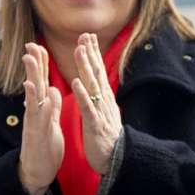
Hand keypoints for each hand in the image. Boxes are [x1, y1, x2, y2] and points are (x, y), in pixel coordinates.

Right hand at [19, 42, 63, 194]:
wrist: (36, 173)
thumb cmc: (44, 146)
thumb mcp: (50, 123)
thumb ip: (51, 106)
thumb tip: (54, 89)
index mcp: (41, 109)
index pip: (41, 82)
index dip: (40, 65)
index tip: (38, 45)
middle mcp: (35, 113)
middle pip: (35, 85)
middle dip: (34, 65)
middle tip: (30, 45)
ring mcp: (34, 123)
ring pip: (34, 98)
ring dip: (33, 78)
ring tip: (31, 61)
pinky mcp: (37, 135)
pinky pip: (39, 119)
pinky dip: (41, 106)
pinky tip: (43, 95)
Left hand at [70, 33, 122, 174]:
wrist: (117, 158)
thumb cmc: (107, 135)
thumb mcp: (104, 110)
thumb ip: (100, 95)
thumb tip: (97, 81)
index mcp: (104, 97)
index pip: (98, 71)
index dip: (93, 53)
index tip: (87, 36)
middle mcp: (104, 100)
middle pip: (96, 73)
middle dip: (90, 54)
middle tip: (84, 35)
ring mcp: (100, 111)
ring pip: (92, 85)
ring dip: (86, 67)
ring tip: (79, 51)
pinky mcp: (95, 124)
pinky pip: (88, 107)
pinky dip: (83, 94)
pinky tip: (77, 83)